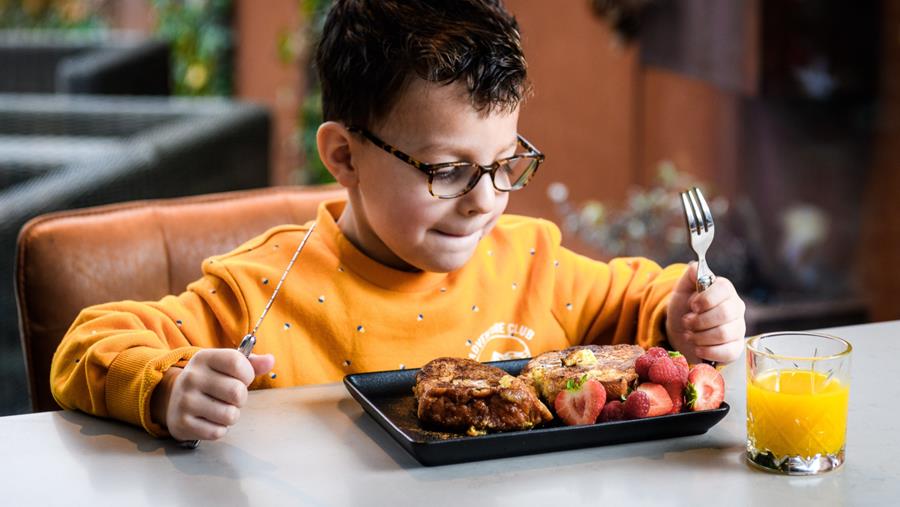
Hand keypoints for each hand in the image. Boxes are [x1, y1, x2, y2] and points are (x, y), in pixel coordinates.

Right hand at [151, 349, 273, 440]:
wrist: (172, 400)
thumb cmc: (208, 381)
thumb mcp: (225, 366)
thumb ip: (251, 363)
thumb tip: (270, 360)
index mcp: (204, 358)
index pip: (237, 362)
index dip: (247, 374)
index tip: (241, 378)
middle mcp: (192, 377)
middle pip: (237, 392)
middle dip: (241, 398)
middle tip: (230, 398)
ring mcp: (185, 401)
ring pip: (230, 415)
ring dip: (231, 415)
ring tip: (220, 408)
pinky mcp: (182, 423)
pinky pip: (217, 432)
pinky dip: (219, 429)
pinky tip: (210, 419)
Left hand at [666, 262, 745, 363]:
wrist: (681, 330)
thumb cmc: (684, 307)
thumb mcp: (682, 287)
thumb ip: (690, 274)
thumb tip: (696, 267)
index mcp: (725, 290)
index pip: (724, 289)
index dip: (705, 299)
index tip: (692, 305)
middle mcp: (736, 308)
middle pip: (724, 313)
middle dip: (699, 320)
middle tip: (687, 322)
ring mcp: (738, 329)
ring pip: (724, 334)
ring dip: (700, 336)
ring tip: (690, 334)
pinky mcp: (735, 348)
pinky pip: (728, 352)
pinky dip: (707, 351)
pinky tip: (698, 347)